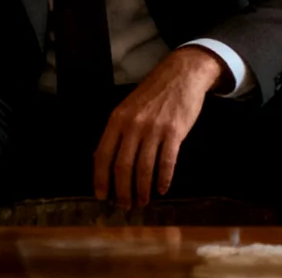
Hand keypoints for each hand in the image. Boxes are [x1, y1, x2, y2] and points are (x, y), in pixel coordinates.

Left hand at [93, 47, 226, 208]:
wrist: (180, 75)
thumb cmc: (152, 94)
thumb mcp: (127, 108)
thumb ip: (117, 132)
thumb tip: (104, 161)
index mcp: (116, 119)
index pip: (103, 155)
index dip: (101, 178)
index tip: (101, 196)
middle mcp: (132, 125)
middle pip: (122, 166)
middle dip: (122, 190)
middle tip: (124, 205)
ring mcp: (153, 129)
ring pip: (144, 167)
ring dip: (142, 189)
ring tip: (142, 202)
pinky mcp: (174, 132)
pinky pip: (167, 162)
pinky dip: (163, 179)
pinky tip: (161, 190)